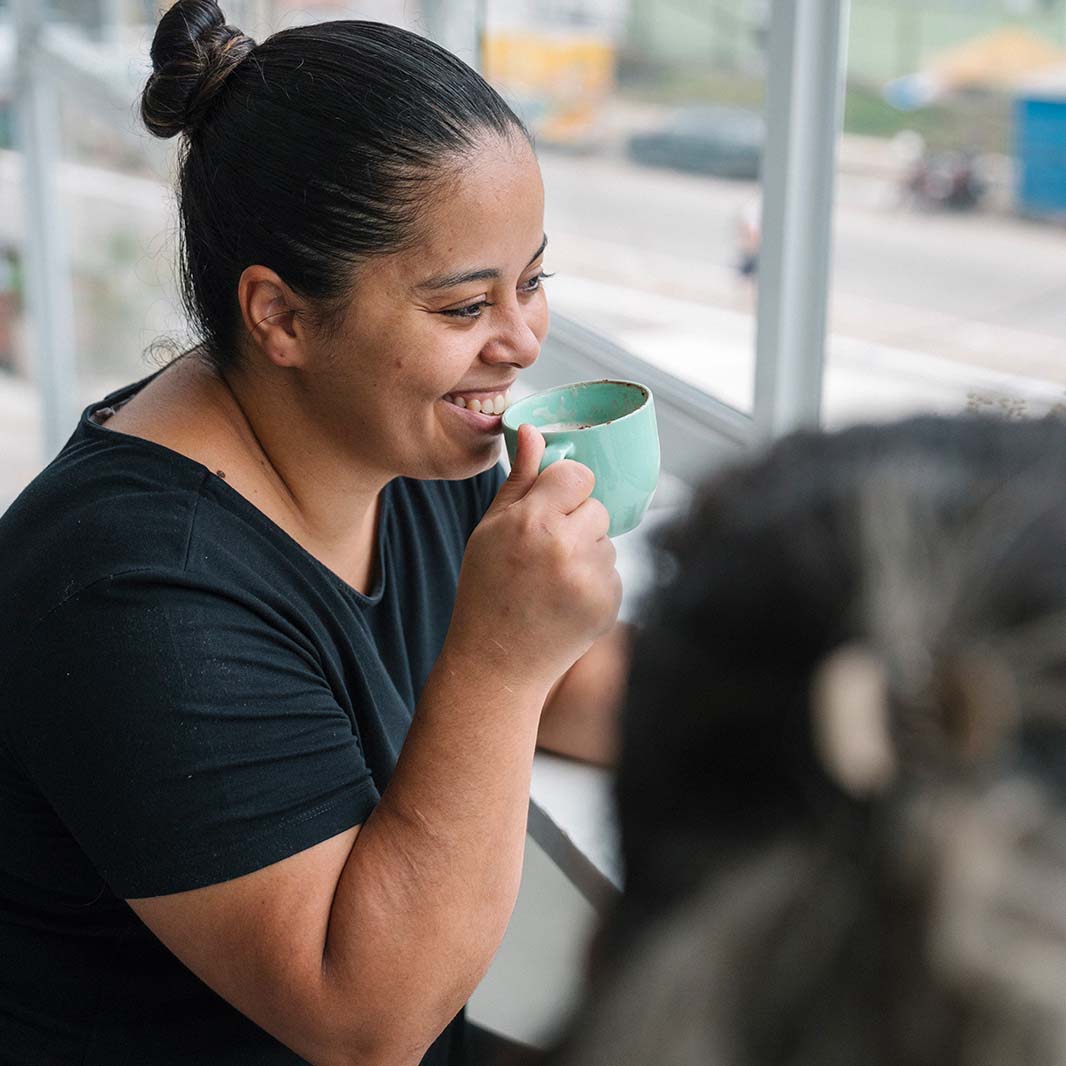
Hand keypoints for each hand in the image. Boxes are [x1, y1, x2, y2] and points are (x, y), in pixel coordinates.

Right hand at [447, 424, 621, 692]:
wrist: (498, 662)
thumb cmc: (487, 591)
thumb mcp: (489, 530)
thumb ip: (518, 479)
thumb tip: (531, 429)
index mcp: (532, 522)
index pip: (577, 474)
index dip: (564, 488)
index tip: (549, 506)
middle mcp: (567, 547)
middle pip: (596, 506)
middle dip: (576, 521)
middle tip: (544, 551)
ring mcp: (592, 578)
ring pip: (606, 540)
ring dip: (586, 552)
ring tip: (551, 580)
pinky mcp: (610, 602)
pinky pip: (612, 571)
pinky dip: (593, 581)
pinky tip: (564, 600)